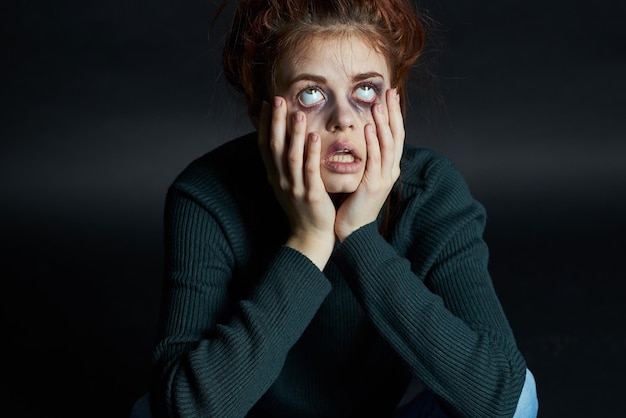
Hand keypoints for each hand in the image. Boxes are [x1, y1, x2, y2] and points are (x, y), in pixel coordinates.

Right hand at [258, 96, 335, 268]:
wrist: (311, 236)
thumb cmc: (303, 207)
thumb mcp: (288, 183)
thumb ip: (285, 163)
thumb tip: (283, 140)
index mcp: (274, 176)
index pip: (265, 145)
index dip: (265, 124)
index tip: (267, 103)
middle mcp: (280, 180)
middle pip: (275, 147)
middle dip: (276, 122)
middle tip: (278, 99)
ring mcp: (294, 188)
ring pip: (291, 157)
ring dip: (294, 134)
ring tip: (298, 113)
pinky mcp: (311, 195)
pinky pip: (310, 171)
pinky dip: (311, 154)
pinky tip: (315, 137)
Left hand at [334, 88, 404, 240]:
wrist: (353, 231)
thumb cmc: (353, 204)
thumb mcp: (363, 177)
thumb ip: (365, 158)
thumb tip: (360, 138)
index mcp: (388, 167)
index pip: (394, 135)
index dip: (393, 114)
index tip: (388, 94)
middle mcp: (390, 170)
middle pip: (396, 135)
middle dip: (392, 113)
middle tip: (389, 92)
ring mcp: (384, 178)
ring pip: (387, 145)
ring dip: (383, 123)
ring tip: (378, 104)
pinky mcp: (373, 186)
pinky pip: (374, 159)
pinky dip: (373, 142)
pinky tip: (368, 127)